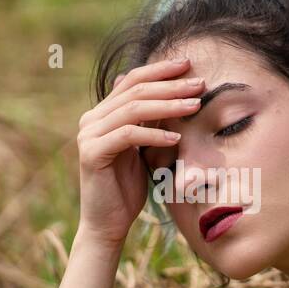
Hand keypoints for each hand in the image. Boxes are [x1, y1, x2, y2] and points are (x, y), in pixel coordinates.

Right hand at [75, 57, 203, 247]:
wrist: (107, 223)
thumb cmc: (128, 188)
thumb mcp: (144, 149)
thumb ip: (150, 122)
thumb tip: (171, 95)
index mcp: (102, 114)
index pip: (133, 80)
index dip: (160, 70)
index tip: (188, 63)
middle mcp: (91, 119)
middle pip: (135, 90)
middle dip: (170, 85)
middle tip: (199, 83)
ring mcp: (89, 135)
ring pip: (133, 109)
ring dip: (168, 106)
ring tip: (195, 106)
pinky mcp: (92, 153)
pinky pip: (128, 135)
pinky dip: (154, 134)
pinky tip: (178, 137)